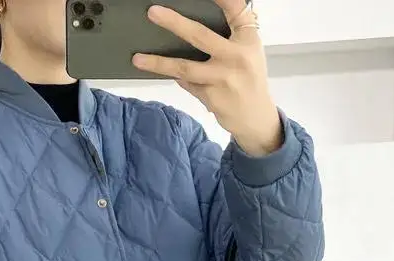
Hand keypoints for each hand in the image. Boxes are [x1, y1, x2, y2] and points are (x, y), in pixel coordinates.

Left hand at [132, 1, 282, 155]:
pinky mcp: (211, 97)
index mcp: (247, 38)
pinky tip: (171, 73)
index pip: (235, 9)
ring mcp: (222, 78)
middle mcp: (236, 56)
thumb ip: (232, 32)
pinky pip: (187, 83)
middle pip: (200, 35)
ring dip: (159, 63)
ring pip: (184, 67)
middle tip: (152, 12)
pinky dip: (178, 77)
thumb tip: (194, 23)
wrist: (255, 117)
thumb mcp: (249, 49)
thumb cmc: (249, 78)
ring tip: (137, 59)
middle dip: (174, 23)